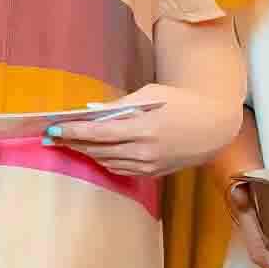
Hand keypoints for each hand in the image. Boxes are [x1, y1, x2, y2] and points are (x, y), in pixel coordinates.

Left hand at [47, 83, 237, 177]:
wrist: (215, 126)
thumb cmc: (183, 103)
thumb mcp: (151, 95)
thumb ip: (120, 105)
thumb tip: (93, 113)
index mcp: (143, 128)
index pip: (98, 132)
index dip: (72, 131)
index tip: (53, 128)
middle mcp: (144, 151)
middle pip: (98, 149)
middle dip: (73, 142)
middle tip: (53, 136)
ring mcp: (148, 165)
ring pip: (106, 161)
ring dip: (86, 152)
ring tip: (69, 143)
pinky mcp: (152, 173)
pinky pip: (120, 169)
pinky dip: (104, 160)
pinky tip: (94, 152)